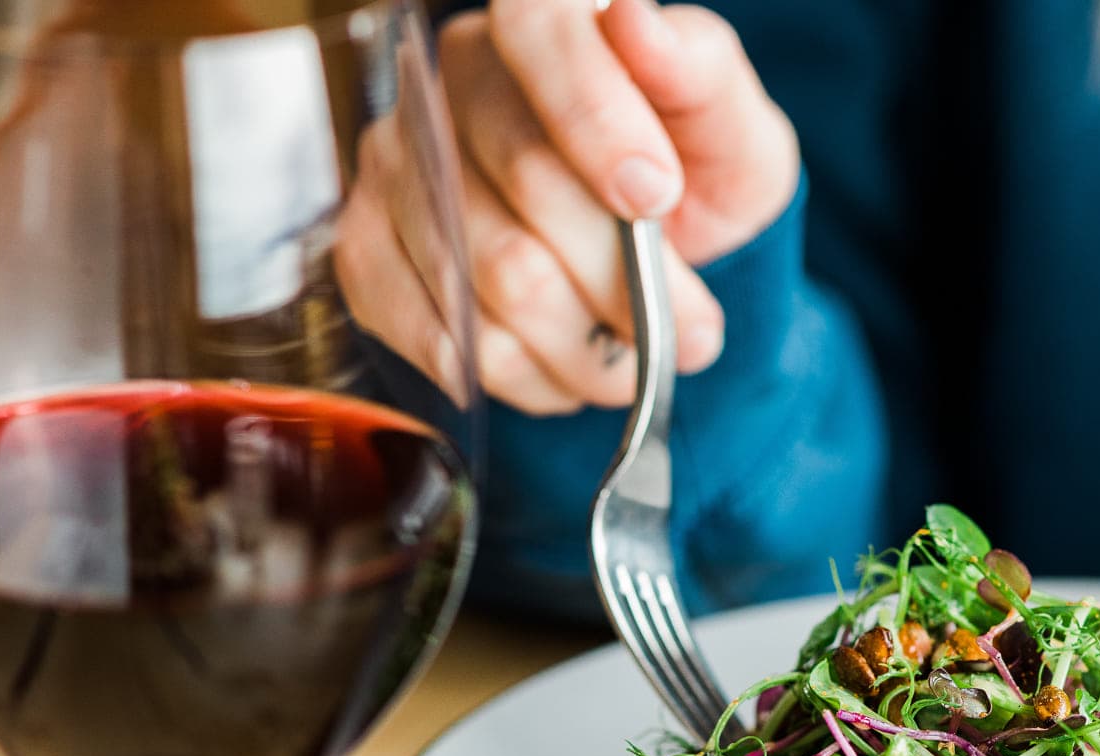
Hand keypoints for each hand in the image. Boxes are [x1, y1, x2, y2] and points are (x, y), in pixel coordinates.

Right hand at [337, 0, 800, 415]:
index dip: (594, 117)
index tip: (654, 196)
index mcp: (539, 24)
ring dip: (588, 348)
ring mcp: (397, 169)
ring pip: (495, 281)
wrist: (643, 262)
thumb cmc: (685, 183)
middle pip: (528, 185)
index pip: (539, 34)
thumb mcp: (731, 132)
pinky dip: (530, 378)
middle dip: (627, 281)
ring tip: (633, 356)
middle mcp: (448, 83)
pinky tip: (566, 365)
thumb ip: (701, 75)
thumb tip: (634, 21)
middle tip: (692, 330)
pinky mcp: (368, 256)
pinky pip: (449, 342)